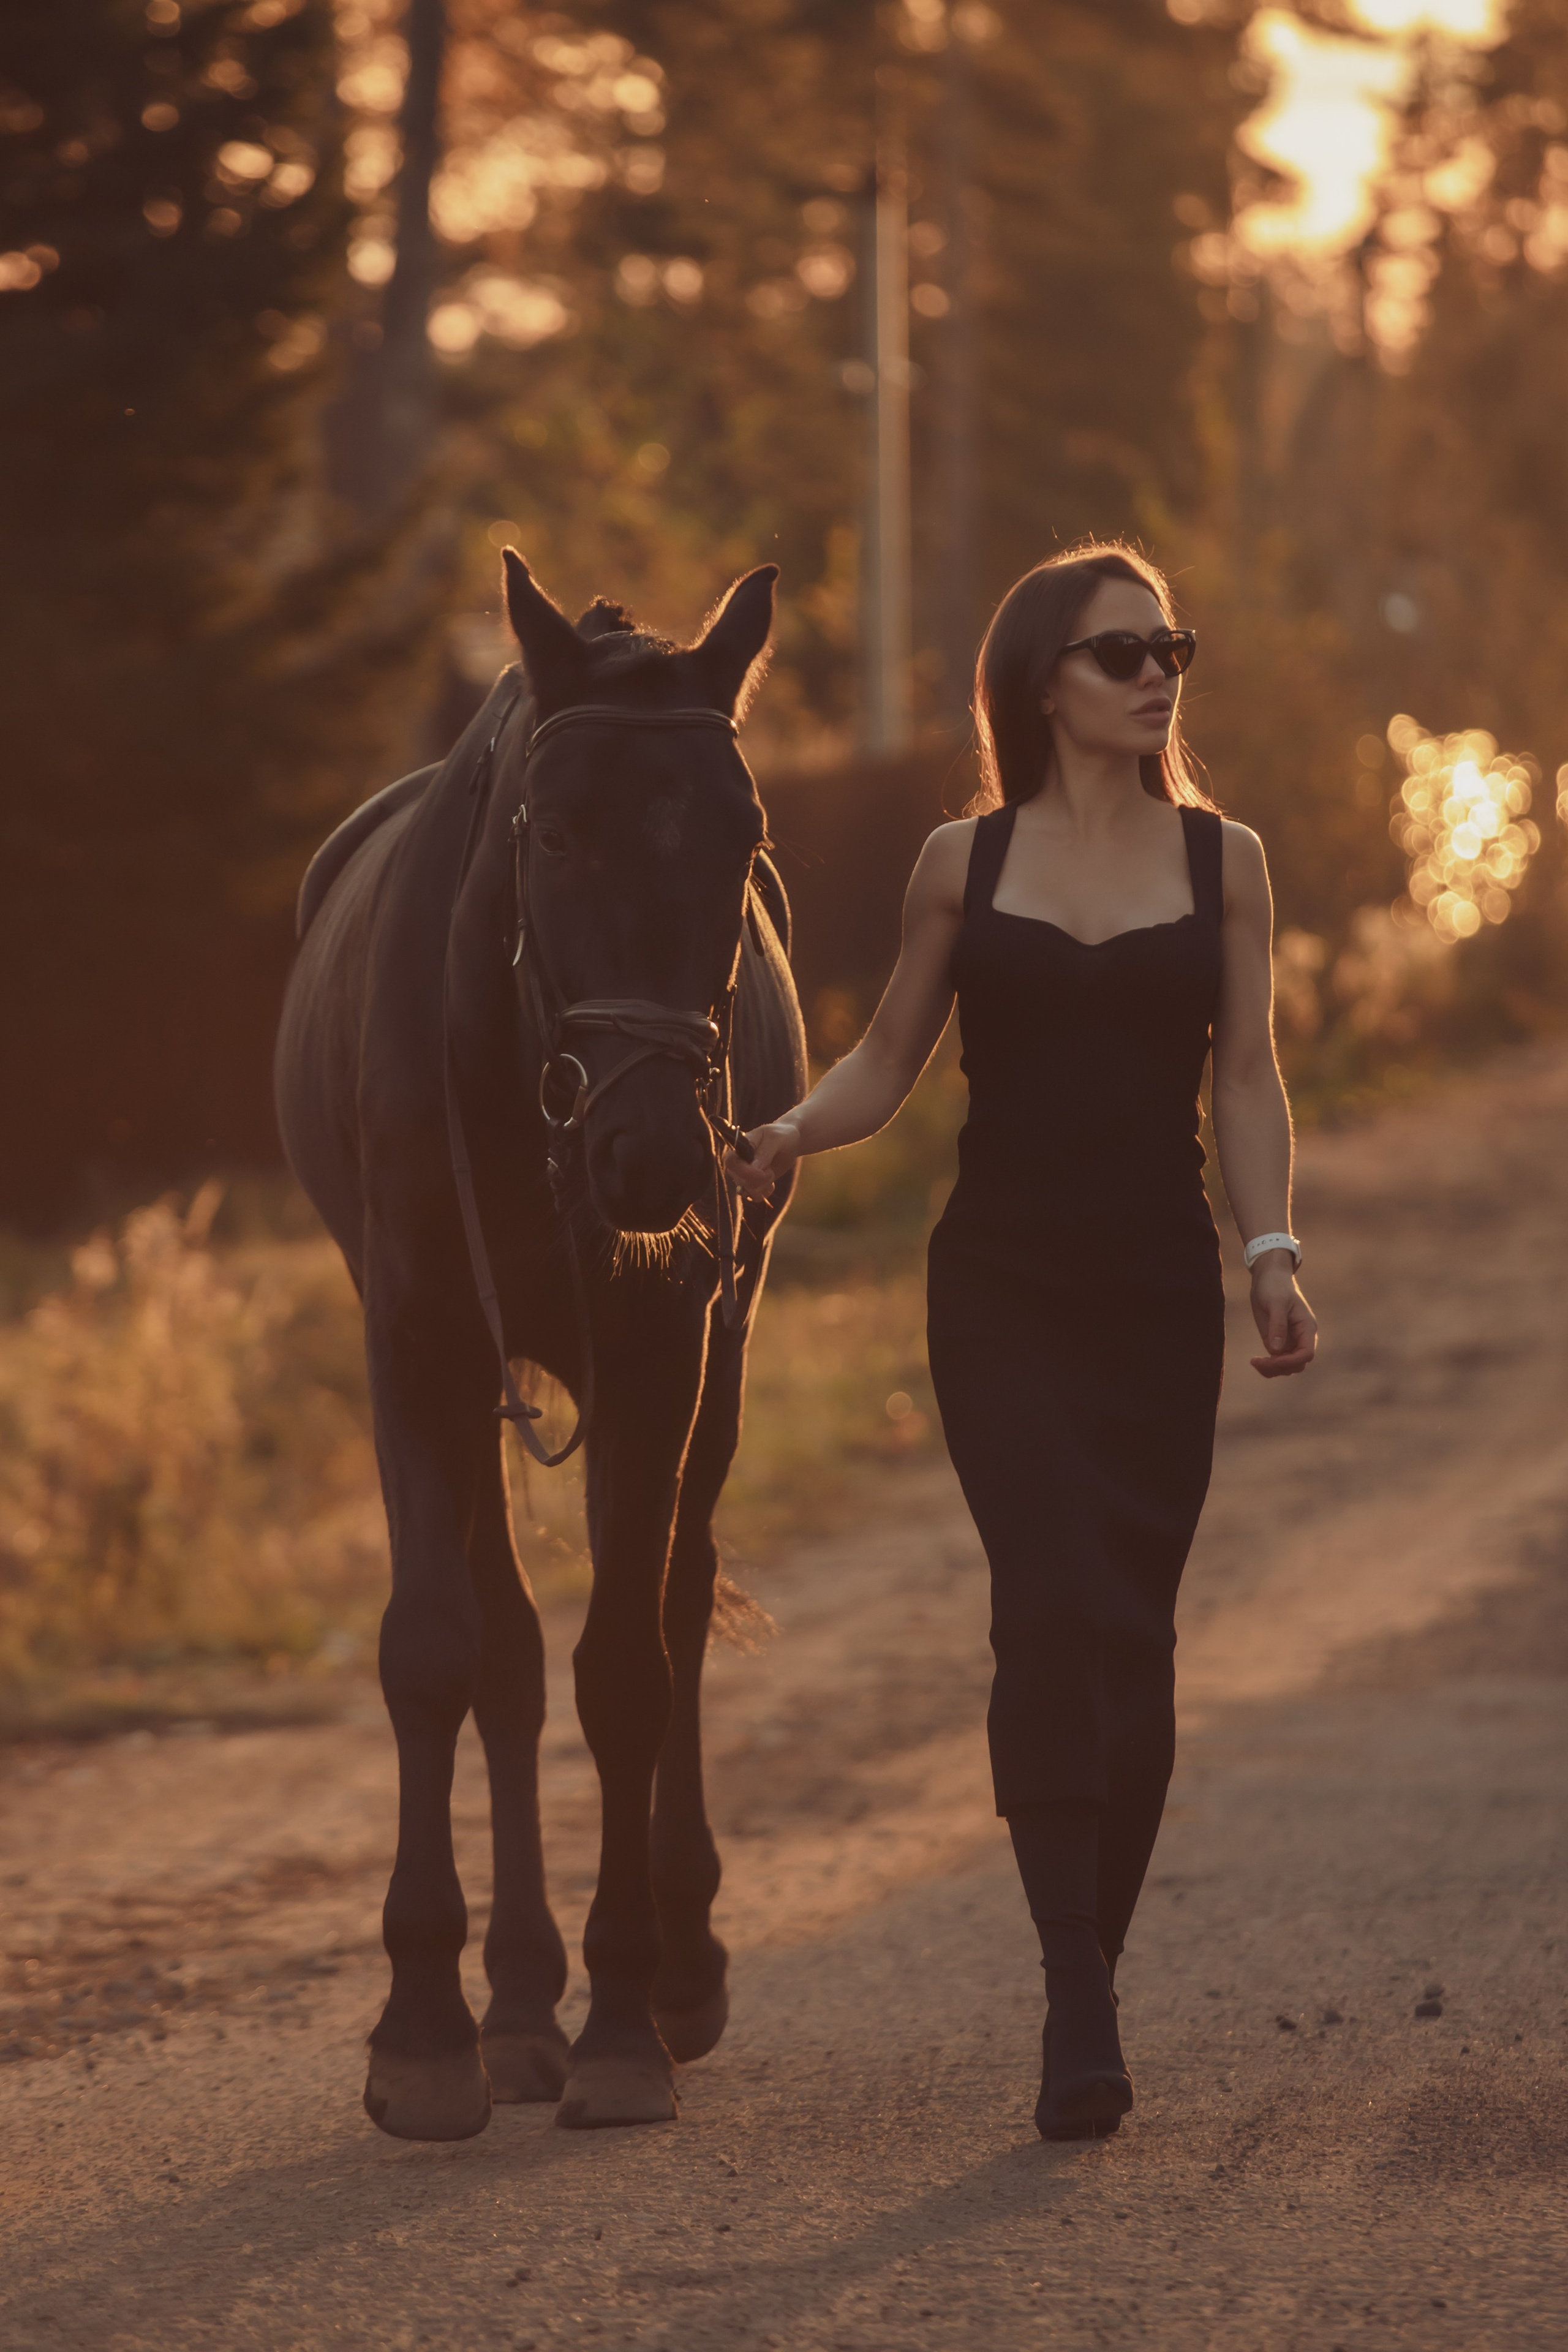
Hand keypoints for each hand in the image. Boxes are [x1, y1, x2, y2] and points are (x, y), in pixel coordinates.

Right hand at [727, 1118, 801, 1199]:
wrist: (790, 1142)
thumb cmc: (782, 1135)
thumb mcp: (776, 1139)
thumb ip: (765, 1152)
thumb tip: (754, 1168)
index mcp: (739, 1146)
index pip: (731, 1162)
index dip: (745, 1171)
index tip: (762, 1173)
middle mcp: (737, 1161)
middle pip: (740, 1180)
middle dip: (760, 1179)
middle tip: (771, 1169)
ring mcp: (743, 1174)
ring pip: (747, 1191)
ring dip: (763, 1185)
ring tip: (771, 1173)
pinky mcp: (751, 1183)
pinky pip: (753, 1197)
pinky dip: (765, 1192)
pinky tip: (771, 1183)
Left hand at [1248, 1256, 1316, 1377]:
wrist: (1268, 1277)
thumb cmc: (1275, 1286)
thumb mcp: (1276, 1303)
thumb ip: (1278, 1325)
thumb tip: (1276, 1350)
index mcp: (1306, 1328)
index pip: (1306, 1353)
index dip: (1291, 1360)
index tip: (1272, 1358)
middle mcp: (1300, 1338)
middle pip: (1297, 1364)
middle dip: (1280, 1367)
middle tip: (1258, 1361)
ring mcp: (1289, 1341)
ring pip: (1287, 1366)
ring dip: (1272, 1370)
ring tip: (1255, 1362)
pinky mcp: (1276, 1341)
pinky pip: (1276, 1360)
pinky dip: (1267, 1366)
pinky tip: (1255, 1361)